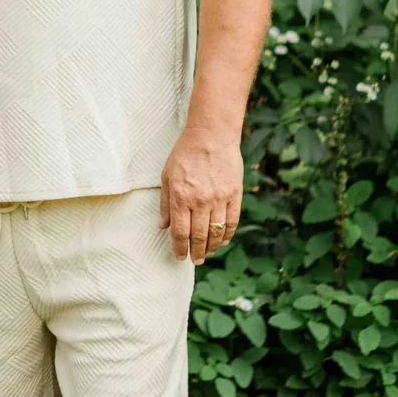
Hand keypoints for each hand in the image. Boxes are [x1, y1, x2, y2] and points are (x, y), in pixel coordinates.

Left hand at [159, 126, 242, 263]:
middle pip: (199, 236)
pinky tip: (223, 241)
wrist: (211, 136)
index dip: (179, 249)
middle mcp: (200, 201)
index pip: (180, 233)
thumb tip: (163, 226)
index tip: (179, 256)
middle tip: (196, 260)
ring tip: (208, 253)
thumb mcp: (167, 176)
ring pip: (216, 233)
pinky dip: (227, 235)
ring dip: (212, 247)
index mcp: (181, 197)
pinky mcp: (234, 195)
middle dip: (196, 252)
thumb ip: (166, 203)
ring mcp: (219, 199)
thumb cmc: (185, 154)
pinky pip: (232, 222)